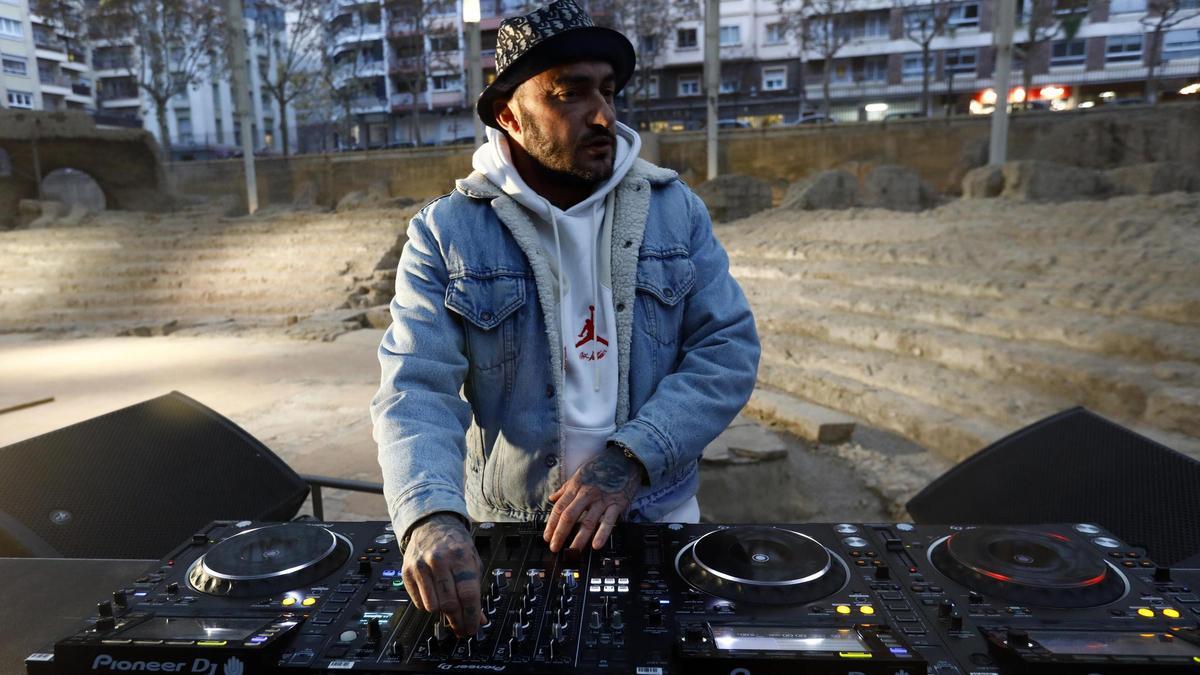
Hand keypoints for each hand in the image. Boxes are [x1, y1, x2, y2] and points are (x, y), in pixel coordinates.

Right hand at [401, 512, 482, 637]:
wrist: (431, 525)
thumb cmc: (454, 544)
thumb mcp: (472, 561)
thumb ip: (476, 589)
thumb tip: (479, 619)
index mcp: (460, 556)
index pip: (467, 593)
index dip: (471, 615)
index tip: (472, 627)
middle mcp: (439, 560)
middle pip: (449, 602)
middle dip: (457, 621)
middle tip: (461, 628)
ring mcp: (421, 566)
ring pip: (432, 606)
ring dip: (442, 613)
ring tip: (448, 610)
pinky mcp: (407, 572)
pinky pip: (418, 602)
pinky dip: (428, 606)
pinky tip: (434, 598)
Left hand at [543, 445, 642, 552]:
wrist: (625, 458)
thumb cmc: (602, 466)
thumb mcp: (580, 474)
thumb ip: (565, 488)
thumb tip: (552, 498)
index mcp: (576, 487)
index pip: (559, 508)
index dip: (551, 524)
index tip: (546, 537)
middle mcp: (587, 494)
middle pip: (569, 516)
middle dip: (560, 534)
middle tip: (554, 548)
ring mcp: (602, 499)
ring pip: (588, 522)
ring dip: (579, 539)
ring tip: (572, 552)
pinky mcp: (617, 503)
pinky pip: (608, 521)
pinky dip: (602, 534)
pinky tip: (596, 545)